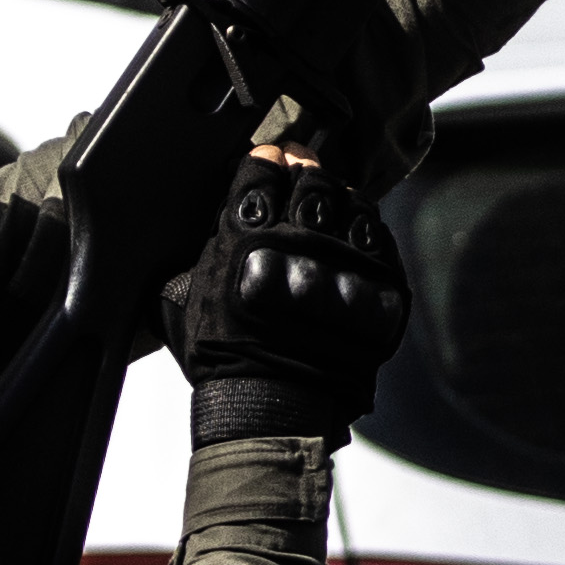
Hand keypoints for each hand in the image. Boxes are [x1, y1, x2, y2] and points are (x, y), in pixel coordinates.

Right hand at [176, 151, 409, 446]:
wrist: (273, 405)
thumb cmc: (223, 355)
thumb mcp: (186, 293)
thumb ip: (206, 247)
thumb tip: (218, 220)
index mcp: (248, 231)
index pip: (261, 170)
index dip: (264, 160)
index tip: (266, 160)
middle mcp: (300, 236)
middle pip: (311, 176)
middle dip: (303, 165)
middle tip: (300, 166)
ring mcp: (345, 257)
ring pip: (351, 199)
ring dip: (337, 194)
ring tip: (328, 202)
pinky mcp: (379, 282)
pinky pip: (379, 236)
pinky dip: (366, 229)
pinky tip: (353, 233)